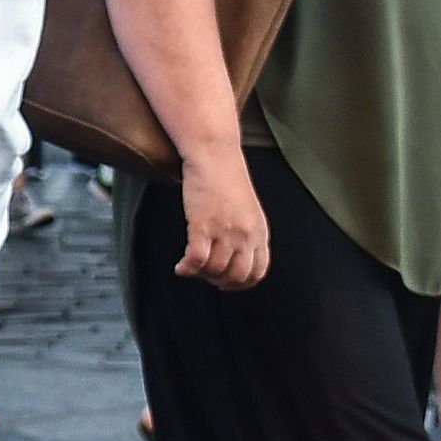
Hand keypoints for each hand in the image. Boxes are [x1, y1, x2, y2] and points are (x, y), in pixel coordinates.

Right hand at [174, 149, 270, 290]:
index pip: (258, 272)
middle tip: (207, 276)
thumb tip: (238, 255)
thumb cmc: (228, 178)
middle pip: (236, 276)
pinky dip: (186, 269)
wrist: (215, 156)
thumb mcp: (249, 210)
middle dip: (220, 281)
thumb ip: (249, 234)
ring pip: (215, 271)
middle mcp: (245, 235)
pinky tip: (181, 267)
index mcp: (259, 232)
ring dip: (201, 275)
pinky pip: (196, 261)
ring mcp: (225, 232)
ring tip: (192, 268)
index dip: (241, 284)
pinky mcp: (203, 226)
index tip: (227, 282)